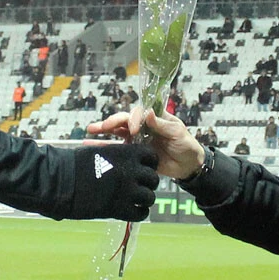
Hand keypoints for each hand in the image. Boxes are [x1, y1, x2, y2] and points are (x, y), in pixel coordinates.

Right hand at [67, 143, 158, 221]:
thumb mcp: (100, 151)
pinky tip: (128, 210)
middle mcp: (131, 171)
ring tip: (132, 201)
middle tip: (137, 187)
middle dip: (147, 184)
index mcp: (127, 154)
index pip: (151, 157)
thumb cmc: (75, 164)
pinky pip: (141, 213)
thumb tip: (125, 161)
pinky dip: (138, 212)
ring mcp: (128, 191)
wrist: (62, 182)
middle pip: (153, 179)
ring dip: (143, 200)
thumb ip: (117, 156)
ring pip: (149, 197)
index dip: (148, 164)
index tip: (140, 169)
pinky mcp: (121, 208)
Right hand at [89, 108, 203, 179]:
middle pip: (123, 120)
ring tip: (90, 130)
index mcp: (153, 118)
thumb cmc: (186, 145)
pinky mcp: (132, 153)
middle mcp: (142, 126)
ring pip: (117, 132)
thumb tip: (148, 113)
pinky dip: (104, 146)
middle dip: (111, 122)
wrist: (188, 167)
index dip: (133, 118)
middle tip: (101, 127)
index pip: (138, 112)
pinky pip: (117, 148)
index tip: (133, 129)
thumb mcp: (178, 133)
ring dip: (103, 130)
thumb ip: (162, 125)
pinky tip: (90, 145)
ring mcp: (136, 139)